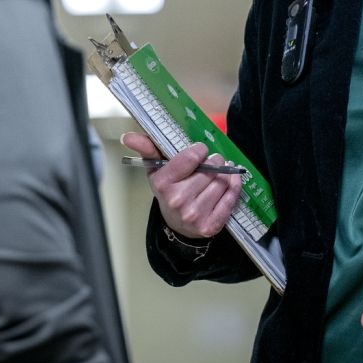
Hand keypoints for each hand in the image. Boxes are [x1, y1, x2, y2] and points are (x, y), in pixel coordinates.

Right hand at [121, 132, 241, 239]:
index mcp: (163, 184)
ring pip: (223, 181)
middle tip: (211, 163)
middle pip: (211, 168)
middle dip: (214, 162)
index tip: (200, 152)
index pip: (191, 157)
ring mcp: (195, 215)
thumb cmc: (169, 190)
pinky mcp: (210, 225)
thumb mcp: (156, 169)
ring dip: (225, 173)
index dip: (200, 150)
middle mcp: (178, 200)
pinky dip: (235, 185)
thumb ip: (147, 148)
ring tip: (218, 172)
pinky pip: (231, 197)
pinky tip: (230, 180)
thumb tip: (127, 136)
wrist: (177, 225)